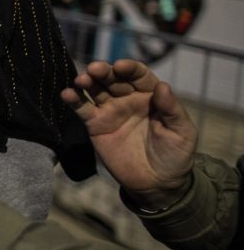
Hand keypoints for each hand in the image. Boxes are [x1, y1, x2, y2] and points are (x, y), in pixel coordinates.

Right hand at [60, 59, 196, 209]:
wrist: (156, 184)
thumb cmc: (175, 156)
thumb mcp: (182, 132)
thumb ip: (172, 109)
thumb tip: (163, 86)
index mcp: (150, 96)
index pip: (138, 75)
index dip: (129, 68)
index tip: (120, 66)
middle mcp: (127, 98)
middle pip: (112, 78)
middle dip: (103, 71)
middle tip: (94, 69)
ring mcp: (110, 111)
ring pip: (95, 89)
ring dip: (86, 81)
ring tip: (80, 80)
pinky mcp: (95, 125)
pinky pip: (82, 109)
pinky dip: (73, 99)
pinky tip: (66, 93)